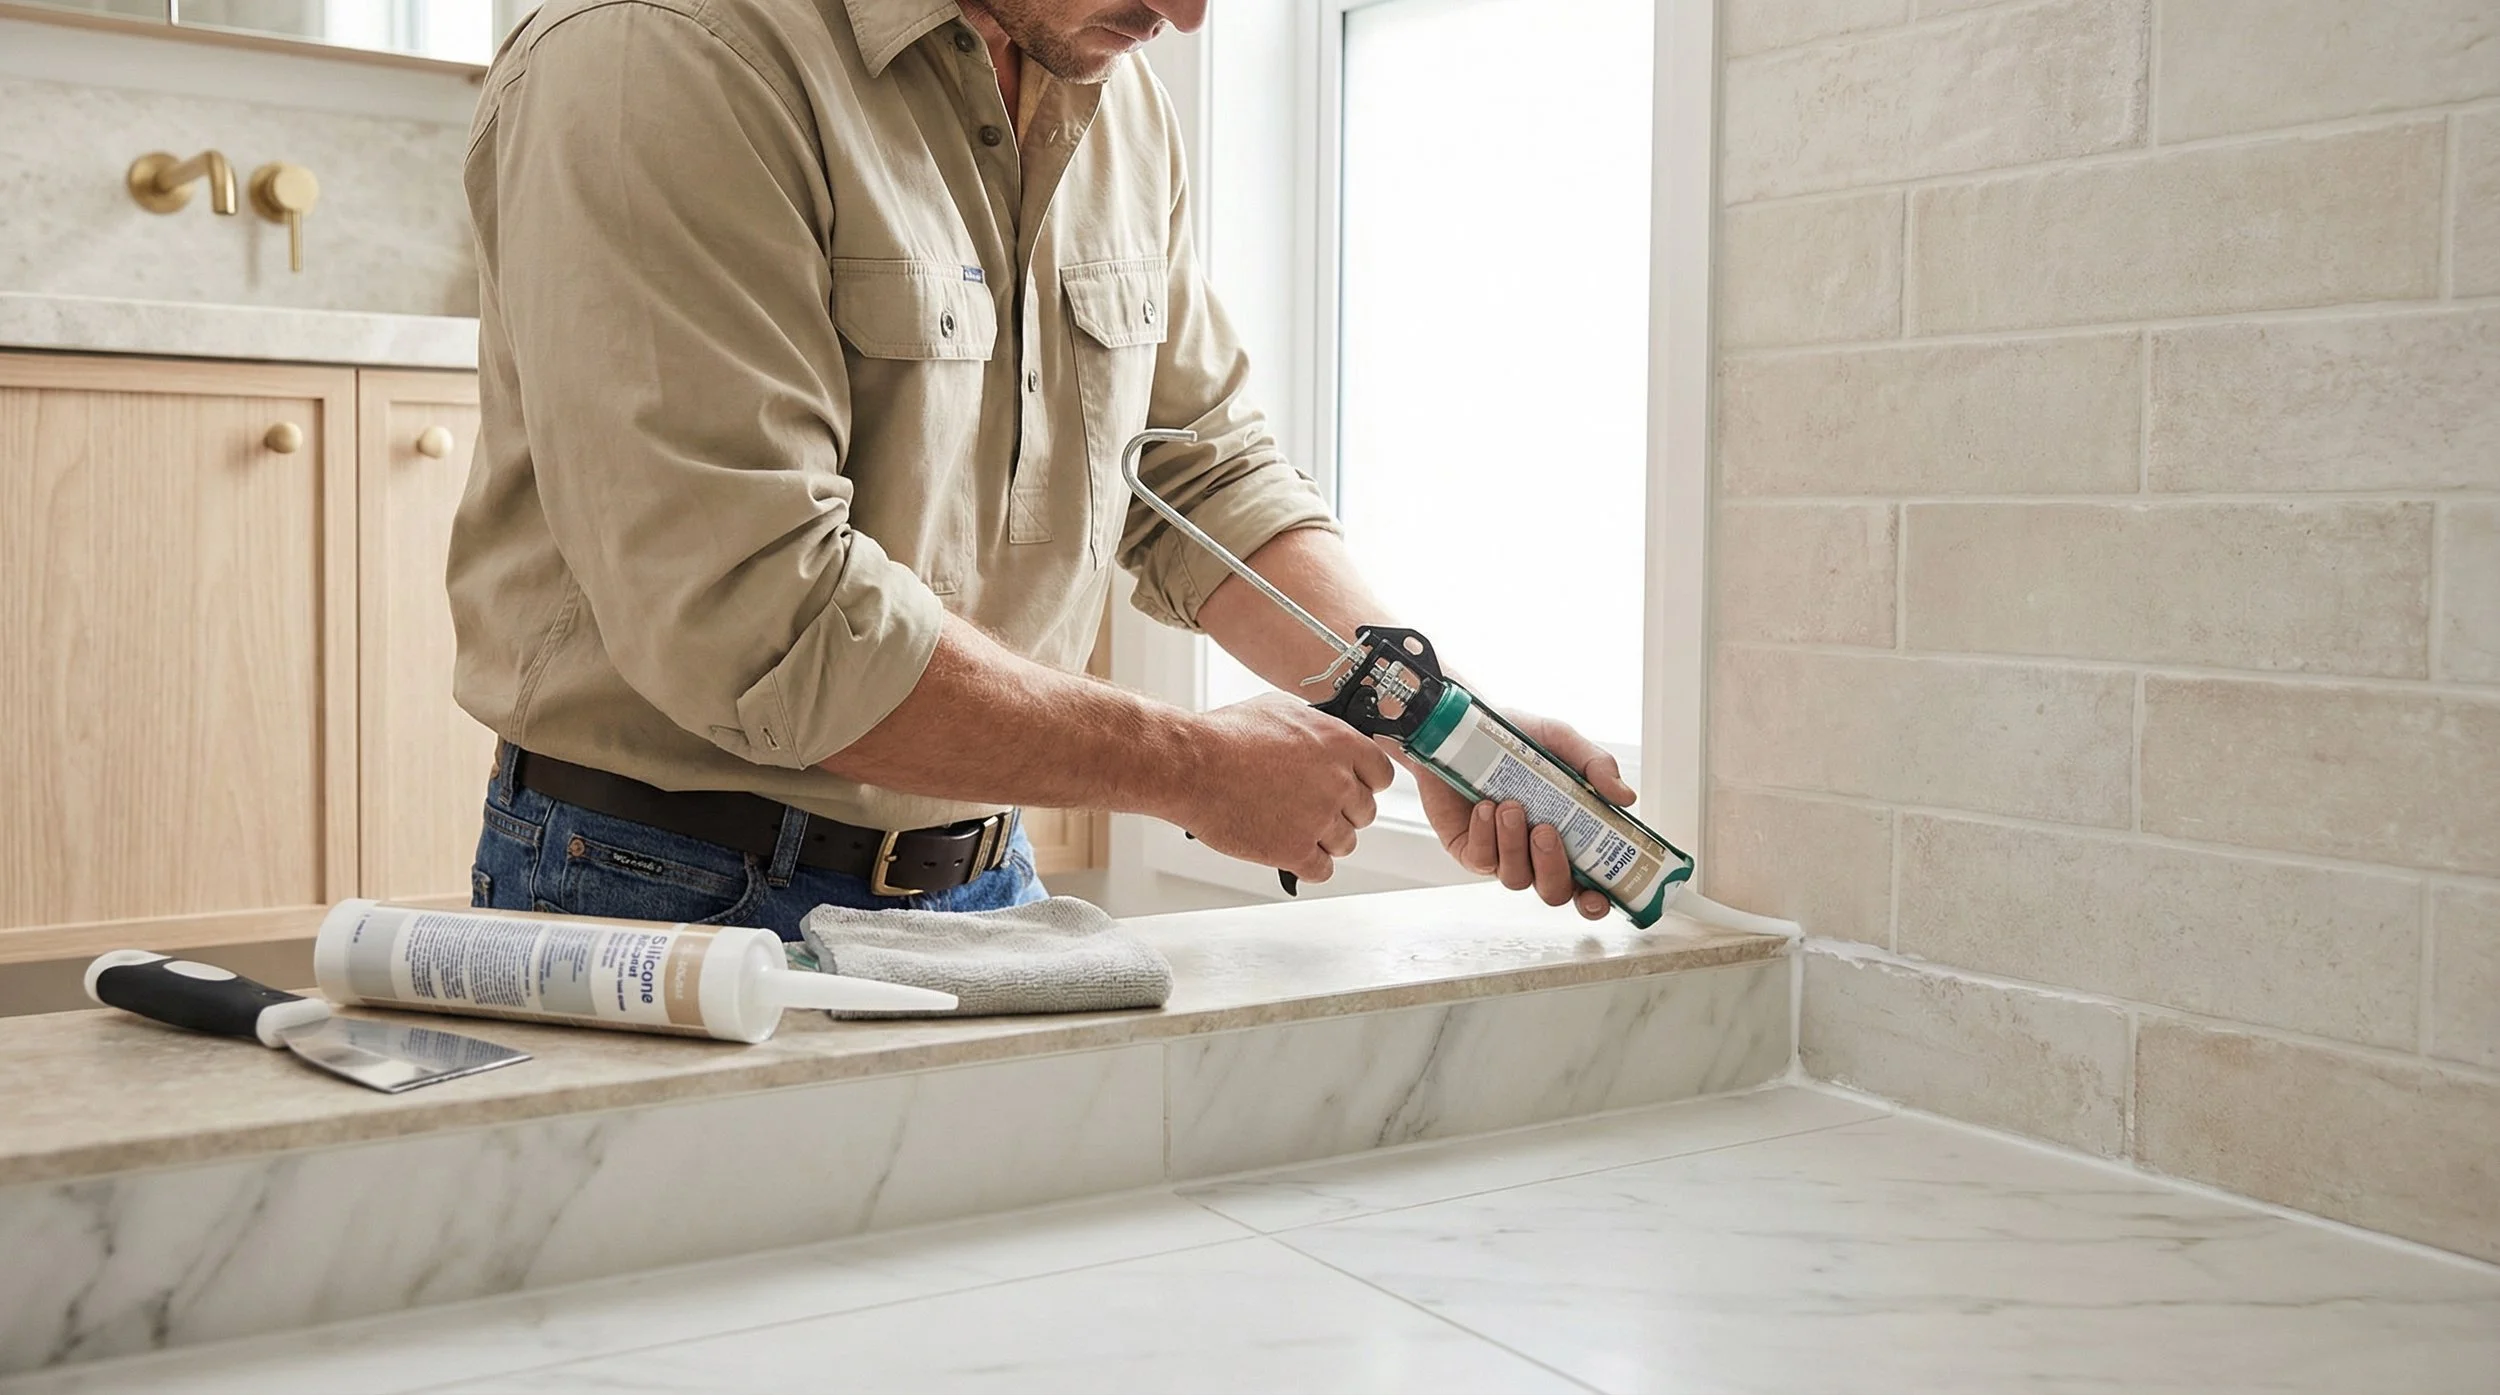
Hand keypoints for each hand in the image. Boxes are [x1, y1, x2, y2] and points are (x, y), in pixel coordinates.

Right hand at [1174, 694, 1395, 883]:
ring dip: (1325, 839)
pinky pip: (1321, 869)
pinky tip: (1290, 851)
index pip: (1382, 774)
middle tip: (1316, 808)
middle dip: (1343, 812)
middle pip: (1365, 812)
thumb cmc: (1226, 735)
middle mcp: (1337, 782)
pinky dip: (1308, 864)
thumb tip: (1328, 736)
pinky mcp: (1295, 851)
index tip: (1353, 787)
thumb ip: (1317, 726)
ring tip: (1296, 828)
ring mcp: (1319, 819)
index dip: (1366, 783)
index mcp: (1340, 744)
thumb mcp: (1281, 709)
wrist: (1192, 767)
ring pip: (1345, 843)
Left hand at [1408, 710, 1634, 920]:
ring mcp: (1501, 854)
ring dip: (1515, 844)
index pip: (1587, 884)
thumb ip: (1594, 764)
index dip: (1594, 901)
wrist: (1461, 727)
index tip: (1597, 897)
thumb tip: (1625, 797)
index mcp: (1567, 834)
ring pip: (1516, 878)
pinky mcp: (1468, 849)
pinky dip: (1485, 835)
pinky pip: (1482, 860)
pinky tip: (1485, 808)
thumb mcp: (1559, 741)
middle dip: (1553, 868)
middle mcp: (1535, 852)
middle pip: (1553, 891)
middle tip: (1545, 830)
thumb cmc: (1512, 737)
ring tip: (1510, 806)